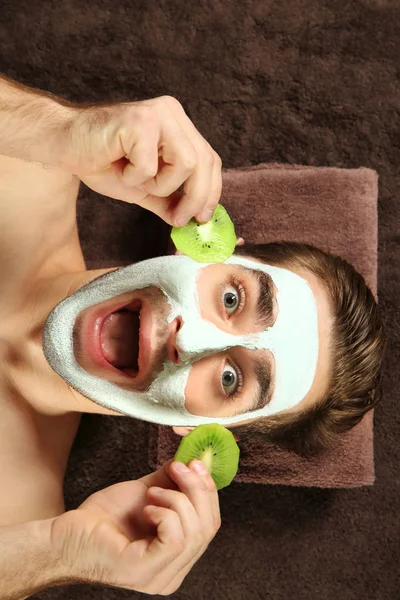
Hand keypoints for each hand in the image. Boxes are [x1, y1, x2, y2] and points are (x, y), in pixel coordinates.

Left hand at [50, 459, 220, 594]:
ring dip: (176, 498)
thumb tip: (192, 459)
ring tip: (152, 492)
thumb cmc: (100, 519)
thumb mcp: (146, 493)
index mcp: (176, 557)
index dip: (208, 491)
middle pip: (209, 527)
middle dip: (197, 488)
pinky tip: (147, 507)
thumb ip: (171, 481)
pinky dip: (165, 512)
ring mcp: (159, 576)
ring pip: (195, 531)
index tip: (196, 463)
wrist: (66, 533)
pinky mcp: (144, 571)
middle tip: (179, 467)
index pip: (211, 525)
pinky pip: (175, 538)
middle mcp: (172, 572)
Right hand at [61, 96, 221, 225]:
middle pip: (204, 161)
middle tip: (178, 219)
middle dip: (195, 198)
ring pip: (184, 164)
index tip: (202, 218)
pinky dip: (134, 177)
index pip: (209, 159)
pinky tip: (118, 167)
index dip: (211, 191)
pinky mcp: (139, 121)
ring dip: (159, 185)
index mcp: (178, 124)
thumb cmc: (101, 162)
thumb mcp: (143, 188)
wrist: (63, 144)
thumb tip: (189, 223)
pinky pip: (151, 166)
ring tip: (133, 180)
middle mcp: (172, 113)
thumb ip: (168, 201)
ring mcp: (158, 114)